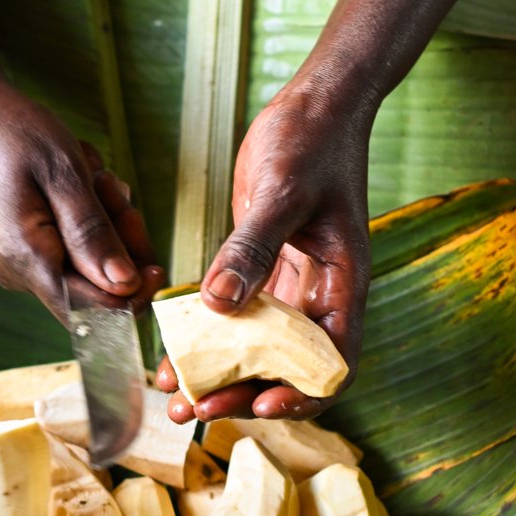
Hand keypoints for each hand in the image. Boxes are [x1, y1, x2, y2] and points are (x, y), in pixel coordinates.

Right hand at [0, 74, 163, 320]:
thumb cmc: (14, 131)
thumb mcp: (64, 172)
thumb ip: (93, 233)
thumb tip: (124, 286)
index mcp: (25, 258)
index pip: (91, 309)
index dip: (132, 296)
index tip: (158, 268)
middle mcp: (16, 272)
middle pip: (93, 286)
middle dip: (118, 242)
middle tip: (112, 187)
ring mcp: (15, 262)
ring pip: (86, 263)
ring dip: (104, 221)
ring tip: (90, 175)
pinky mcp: (19, 249)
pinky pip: (70, 247)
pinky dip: (85, 217)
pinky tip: (79, 182)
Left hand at [158, 75, 371, 420]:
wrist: (313, 104)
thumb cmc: (313, 140)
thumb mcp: (283, 191)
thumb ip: (253, 248)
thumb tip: (220, 305)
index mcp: (344, 285)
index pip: (333, 363)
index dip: (301, 394)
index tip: (258, 402)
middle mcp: (320, 295)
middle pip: (288, 369)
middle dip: (243, 395)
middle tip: (194, 411)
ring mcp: (291, 285)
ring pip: (257, 350)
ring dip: (220, 376)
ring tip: (174, 398)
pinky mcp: (262, 268)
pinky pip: (235, 317)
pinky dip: (207, 338)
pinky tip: (171, 352)